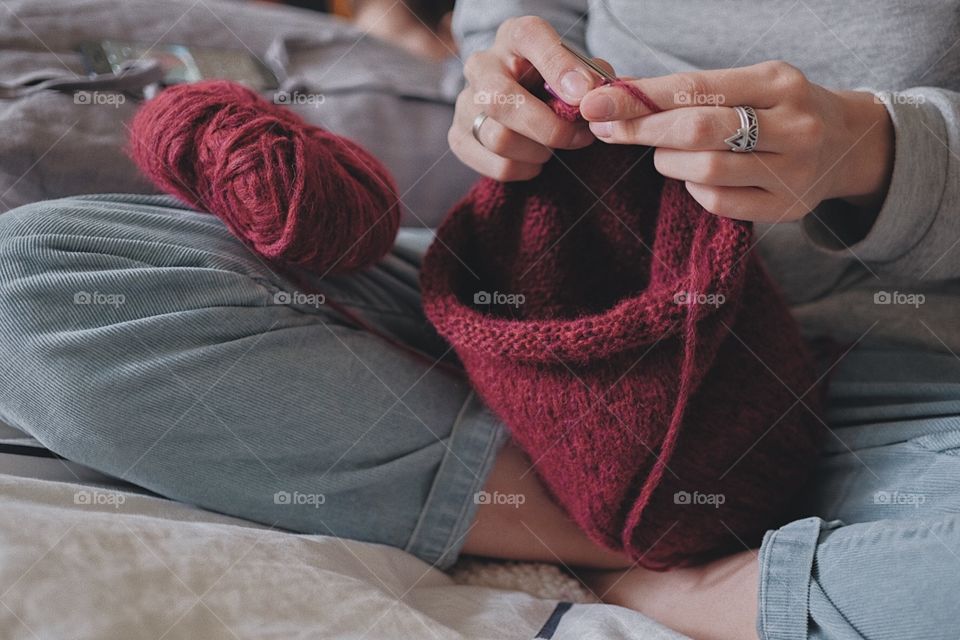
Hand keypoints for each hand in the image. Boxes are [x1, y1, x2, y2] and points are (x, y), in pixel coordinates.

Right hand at [450, 16, 607, 180]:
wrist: (525, 98)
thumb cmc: (554, 82)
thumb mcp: (577, 68)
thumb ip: (590, 75)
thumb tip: (590, 92)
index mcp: (513, 36)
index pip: (529, 37)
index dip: (558, 66)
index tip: (584, 92)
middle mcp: (482, 66)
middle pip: (500, 99)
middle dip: (548, 127)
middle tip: (578, 137)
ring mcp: (465, 103)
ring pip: (500, 139)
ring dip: (540, 151)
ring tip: (554, 147)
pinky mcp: (460, 138)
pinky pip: (498, 166)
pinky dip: (526, 169)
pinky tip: (536, 158)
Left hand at [579, 61, 894, 222]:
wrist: (848, 144)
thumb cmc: (778, 109)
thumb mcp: (749, 84)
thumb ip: (693, 90)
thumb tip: (618, 95)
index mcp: (778, 81)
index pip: (695, 87)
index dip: (640, 98)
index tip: (595, 103)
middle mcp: (792, 124)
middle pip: (698, 129)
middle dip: (643, 130)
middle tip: (606, 129)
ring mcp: (793, 170)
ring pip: (705, 170)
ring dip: (668, 162)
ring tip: (664, 155)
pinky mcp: (787, 208)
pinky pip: (718, 202)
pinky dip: (693, 189)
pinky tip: (695, 177)